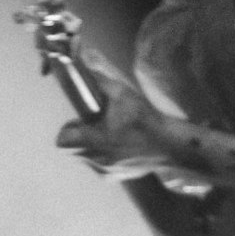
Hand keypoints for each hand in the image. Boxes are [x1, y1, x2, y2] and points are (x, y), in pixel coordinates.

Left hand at [57, 52, 172, 178]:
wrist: (173, 146)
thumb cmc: (146, 120)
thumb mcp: (123, 94)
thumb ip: (100, 78)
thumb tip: (84, 57)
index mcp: (92, 142)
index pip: (61, 140)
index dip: (68, 128)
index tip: (84, 120)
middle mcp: (94, 161)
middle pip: (74, 146)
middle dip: (83, 134)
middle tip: (103, 123)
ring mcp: (104, 172)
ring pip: (87, 155)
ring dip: (94, 144)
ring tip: (115, 133)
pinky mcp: (114, 178)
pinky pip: (100, 164)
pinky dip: (106, 154)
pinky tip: (124, 144)